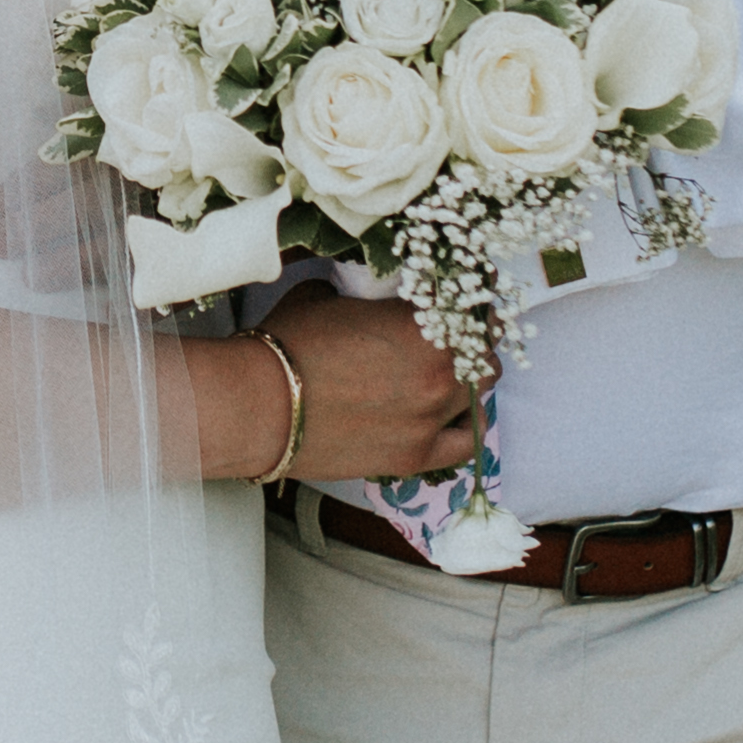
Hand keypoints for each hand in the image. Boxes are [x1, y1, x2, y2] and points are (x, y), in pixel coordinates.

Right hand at [263, 292, 480, 483]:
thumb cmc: (287, 345)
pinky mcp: (415, 456)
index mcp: (424, 322)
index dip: (467, 290)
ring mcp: (431, 417)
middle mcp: (440, 371)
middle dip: (470, 336)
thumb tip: (362, 294)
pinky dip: (466, 425)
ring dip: (469, 376)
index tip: (461, 287)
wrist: (257, 406)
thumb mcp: (325, 296)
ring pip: (481, 390)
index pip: (470, 300)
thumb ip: (361, 293)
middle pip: (485, 346)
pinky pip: (467, 442)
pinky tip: (454, 415)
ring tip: (444, 372)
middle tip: (447, 332)